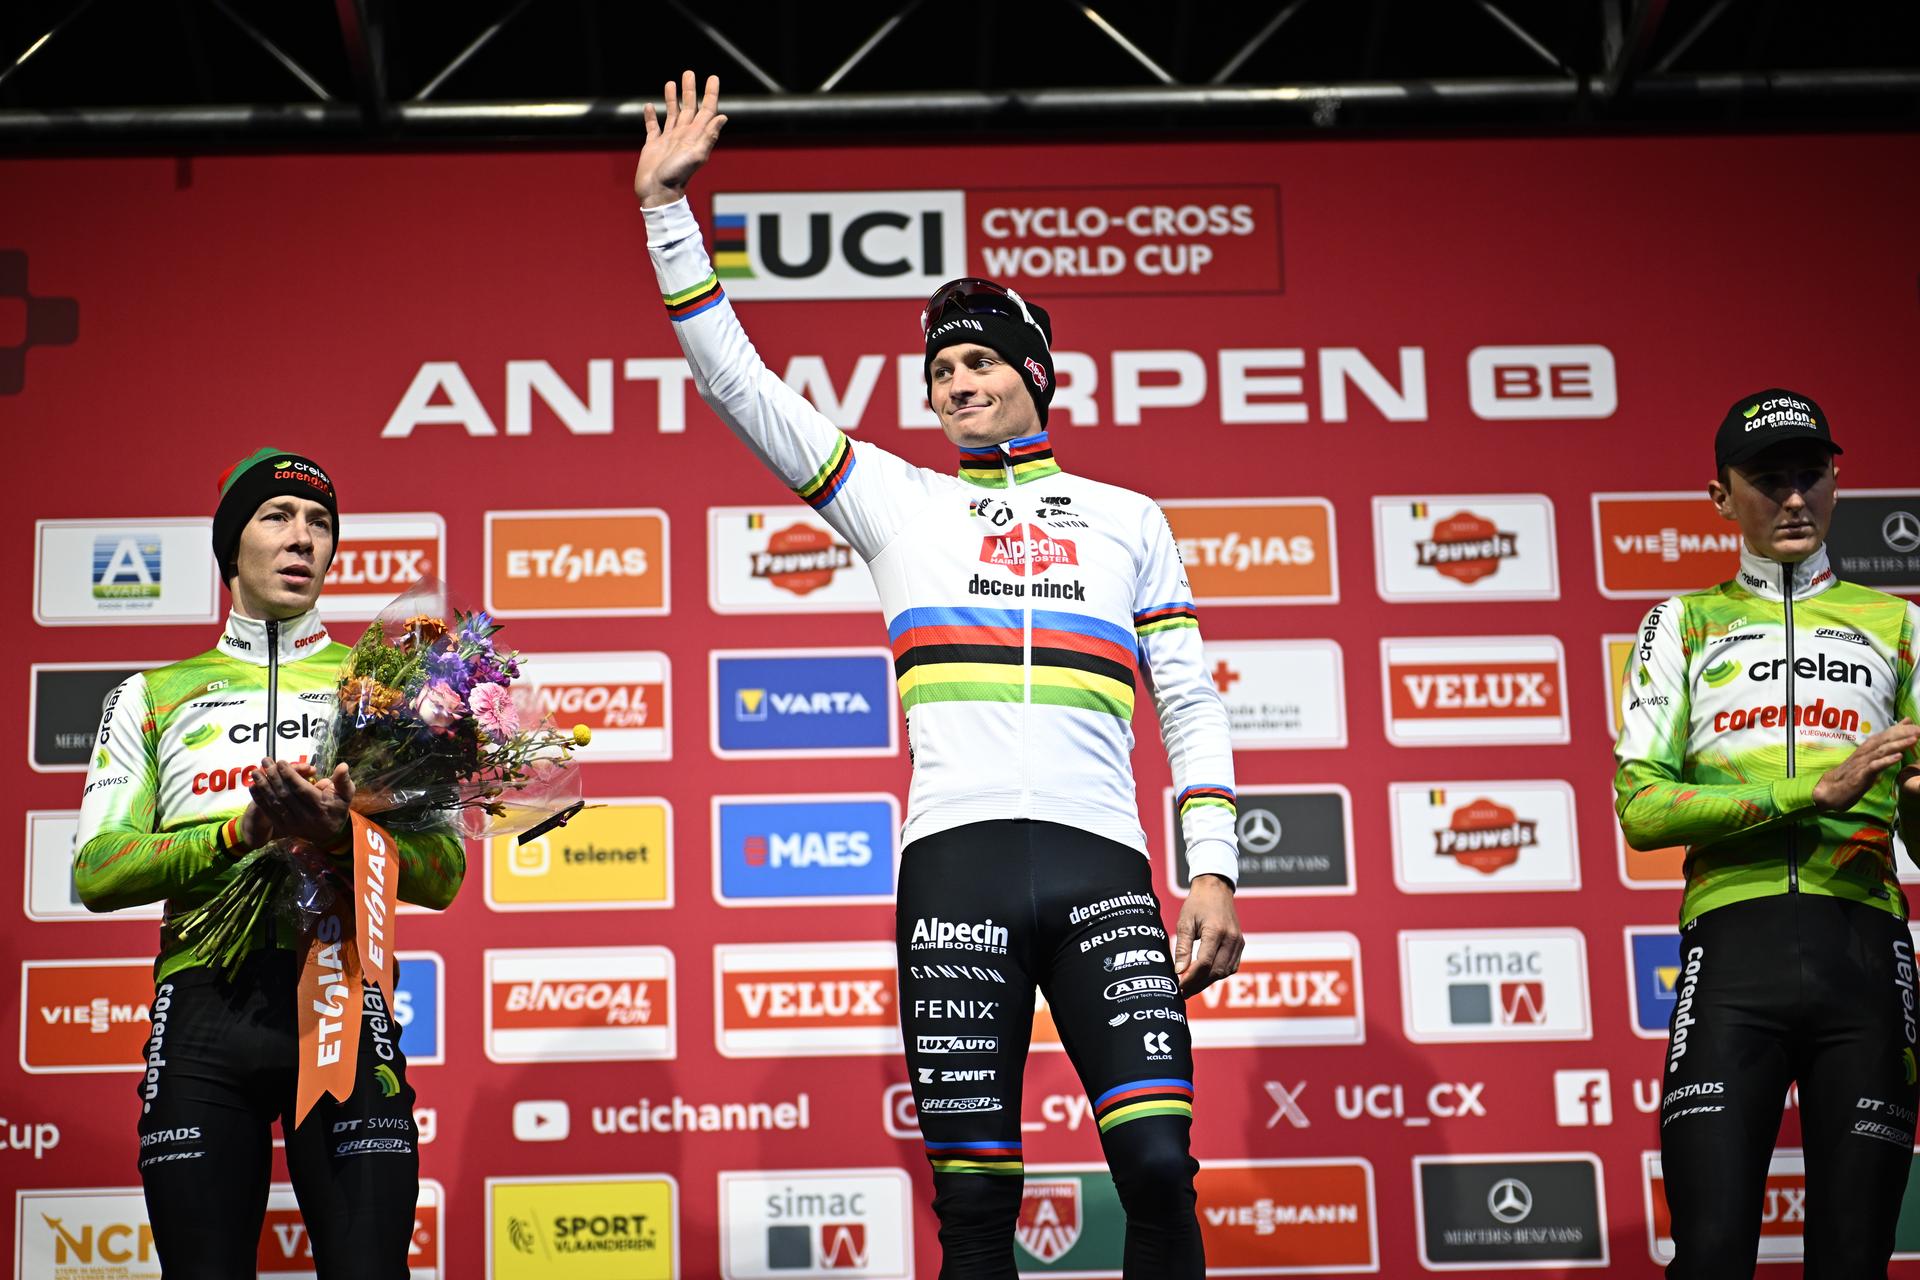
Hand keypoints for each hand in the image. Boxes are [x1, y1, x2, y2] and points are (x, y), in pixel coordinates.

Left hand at [246, 759, 353, 849]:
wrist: (329, 833)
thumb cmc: (337, 808)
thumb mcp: (345, 794)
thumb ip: (343, 780)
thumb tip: (343, 766)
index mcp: (321, 806)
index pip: (301, 789)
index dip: (289, 775)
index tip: (281, 762)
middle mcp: (306, 816)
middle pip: (285, 794)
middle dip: (273, 776)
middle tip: (265, 761)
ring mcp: (293, 823)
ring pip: (275, 803)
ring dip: (263, 786)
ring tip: (255, 772)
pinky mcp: (284, 827)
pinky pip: (269, 812)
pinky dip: (260, 800)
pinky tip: (253, 787)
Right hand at [634, 70, 727, 207]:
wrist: (658, 193)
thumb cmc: (677, 176)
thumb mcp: (696, 155)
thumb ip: (709, 136)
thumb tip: (723, 116)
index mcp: (695, 135)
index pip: (706, 110)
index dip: (710, 94)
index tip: (713, 78)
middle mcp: (684, 135)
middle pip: (689, 107)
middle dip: (690, 90)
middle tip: (689, 73)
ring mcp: (668, 140)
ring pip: (672, 114)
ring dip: (672, 98)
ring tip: (671, 83)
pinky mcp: (653, 145)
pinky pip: (652, 127)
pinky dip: (651, 116)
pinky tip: (649, 106)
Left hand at [1172, 874, 1242, 996]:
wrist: (1216, 889)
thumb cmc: (1197, 904)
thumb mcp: (1184, 922)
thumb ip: (1182, 947)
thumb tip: (1179, 971)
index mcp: (1215, 931)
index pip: (1204, 963)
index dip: (1190, 978)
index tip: (1178, 985)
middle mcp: (1231, 938)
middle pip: (1216, 971)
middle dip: (1199, 984)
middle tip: (1183, 992)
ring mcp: (1238, 942)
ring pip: (1225, 972)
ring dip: (1208, 982)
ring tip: (1191, 987)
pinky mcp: (1240, 945)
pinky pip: (1231, 966)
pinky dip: (1218, 974)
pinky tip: (1205, 977)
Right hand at [1812, 719, 1919, 810]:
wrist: (1826, 793)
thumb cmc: (1847, 779)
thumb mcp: (1864, 765)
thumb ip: (1876, 755)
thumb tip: (1891, 748)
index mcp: (1864, 751)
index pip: (1882, 736)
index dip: (1898, 729)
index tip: (1913, 723)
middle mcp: (1863, 755)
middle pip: (1884, 740)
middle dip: (1902, 733)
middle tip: (1919, 729)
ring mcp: (1861, 765)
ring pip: (1881, 751)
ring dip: (1898, 744)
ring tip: (1914, 739)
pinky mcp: (1860, 776)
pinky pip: (1874, 767)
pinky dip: (1886, 761)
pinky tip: (1898, 757)